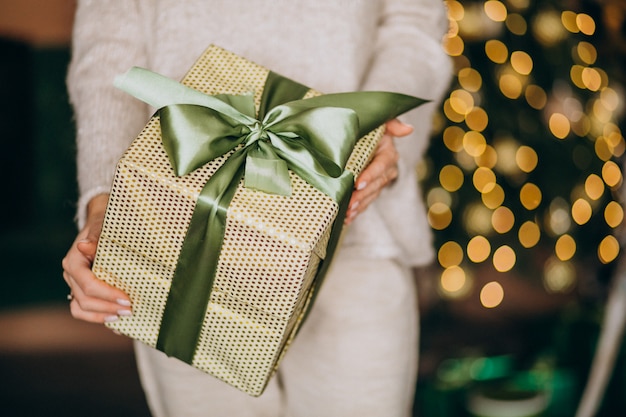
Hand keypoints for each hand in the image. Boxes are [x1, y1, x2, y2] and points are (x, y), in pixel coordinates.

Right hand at [61, 194, 131, 323]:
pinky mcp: (80, 291)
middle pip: (84, 299)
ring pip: (80, 308)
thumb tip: (84, 246)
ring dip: (101, 316)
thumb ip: (96, 238)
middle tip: (130, 310)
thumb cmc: (105, 226)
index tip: (127, 299)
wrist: (100, 225)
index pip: (88, 284)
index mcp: (74, 261)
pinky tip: (115, 323)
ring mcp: (74, 285)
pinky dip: (97, 318)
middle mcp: (71, 275)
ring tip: (122, 318)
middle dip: (108, 307)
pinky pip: (82, 310)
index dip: (107, 294)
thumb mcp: (103, 227)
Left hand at [345, 119, 412, 224]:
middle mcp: (388, 169)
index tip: (358, 183)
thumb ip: (391, 123)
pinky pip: (366, 202)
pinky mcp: (372, 190)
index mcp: (388, 153)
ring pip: (371, 196)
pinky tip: (347, 219)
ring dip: (359, 206)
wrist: (365, 138)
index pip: (380, 166)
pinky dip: (357, 211)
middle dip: (362, 195)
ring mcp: (380, 182)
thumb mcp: (380, 122)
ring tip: (346, 213)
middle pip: (375, 185)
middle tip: (349, 203)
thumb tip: (409, 129)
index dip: (370, 175)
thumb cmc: (370, 128)